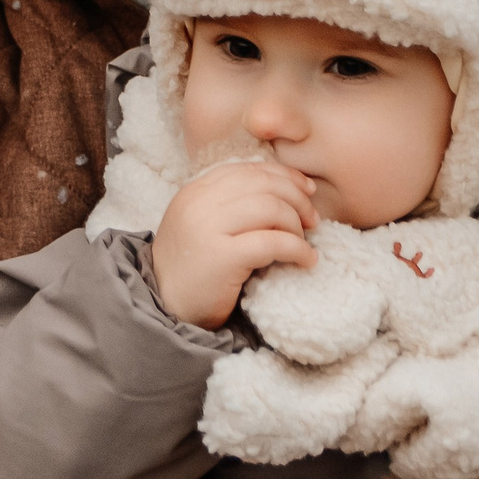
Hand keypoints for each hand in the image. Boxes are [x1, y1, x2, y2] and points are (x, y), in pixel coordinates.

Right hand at [150, 159, 319, 329]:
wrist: (166, 309)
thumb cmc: (192, 269)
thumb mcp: (202, 225)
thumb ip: (228, 205)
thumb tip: (283, 193)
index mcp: (195, 191)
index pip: (248, 169)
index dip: (284, 176)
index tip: (307, 191)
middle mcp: (199, 202)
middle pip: (263, 184)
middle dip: (297, 199)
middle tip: (312, 220)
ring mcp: (208, 228)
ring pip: (271, 208)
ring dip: (297, 225)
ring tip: (304, 243)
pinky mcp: (222, 257)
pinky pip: (273, 243)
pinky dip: (298, 249)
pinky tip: (306, 260)